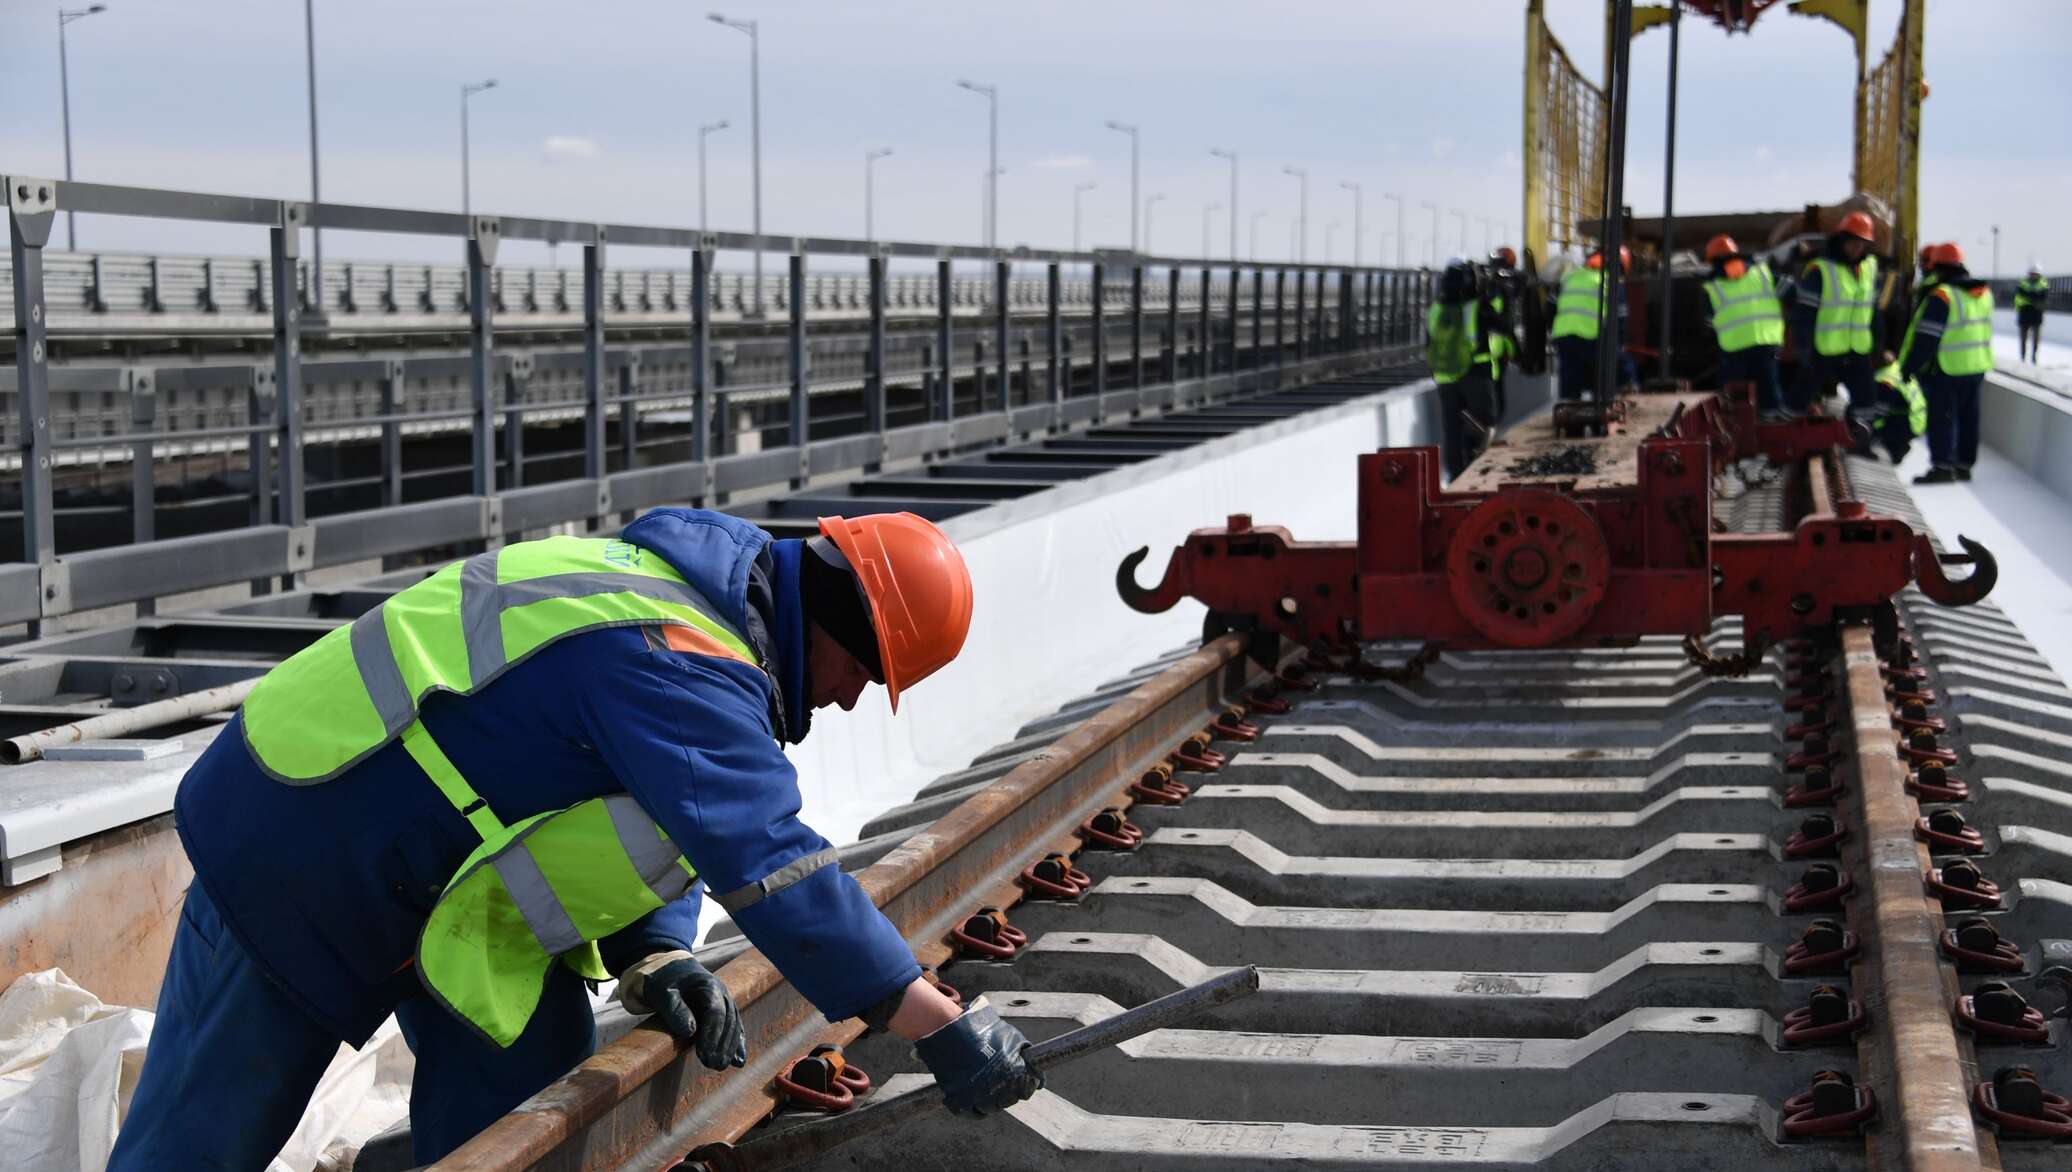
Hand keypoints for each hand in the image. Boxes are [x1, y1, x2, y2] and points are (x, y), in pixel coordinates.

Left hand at [624, 953, 746, 1070]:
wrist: (671, 971)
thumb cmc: (665, 982)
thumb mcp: (663, 993)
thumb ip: (675, 1010)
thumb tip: (690, 1032)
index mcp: (708, 986)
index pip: (715, 1012)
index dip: (711, 1034)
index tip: (703, 1055)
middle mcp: (722, 993)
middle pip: (728, 1020)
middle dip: (722, 1045)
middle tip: (713, 1065)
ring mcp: (726, 1002)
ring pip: (734, 1025)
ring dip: (729, 1048)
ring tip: (720, 1066)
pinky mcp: (724, 1012)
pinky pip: (735, 1028)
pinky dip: (737, 1045)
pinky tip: (738, 1061)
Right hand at [911, 997, 1043, 1116]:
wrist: (949, 1028)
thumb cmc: (982, 1030)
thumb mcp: (1011, 1036)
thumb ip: (1026, 1057)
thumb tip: (1041, 1079)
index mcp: (1015, 1074)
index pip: (1028, 1089)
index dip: (1025, 1083)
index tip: (1019, 1078)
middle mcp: (1000, 1089)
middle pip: (1010, 1100)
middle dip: (1007, 1090)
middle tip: (998, 1076)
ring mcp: (980, 1098)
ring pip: (992, 1108)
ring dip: (991, 1099)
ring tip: (984, 1082)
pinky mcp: (961, 1102)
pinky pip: (973, 1112)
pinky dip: (974, 1107)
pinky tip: (972, 1095)